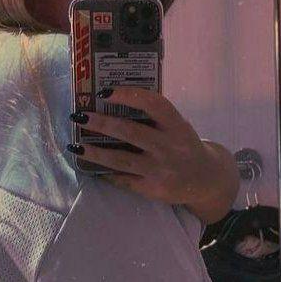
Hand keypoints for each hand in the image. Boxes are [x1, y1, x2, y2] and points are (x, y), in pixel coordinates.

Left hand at [69, 86, 217, 208]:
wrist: (205, 179)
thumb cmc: (183, 145)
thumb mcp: (178, 126)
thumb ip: (155, 116)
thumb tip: (113, 101)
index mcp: (177, 125)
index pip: (153, 104)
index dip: (128, 95)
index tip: (104, 92)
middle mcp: (169, 146)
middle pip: (130, 132)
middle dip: (101, 123)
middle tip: (79, 116)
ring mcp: (160, 170)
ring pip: (120, 159)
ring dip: (94, 153)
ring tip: (75, 146)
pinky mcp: (153, 189)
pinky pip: (123, 180)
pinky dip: (106, 172)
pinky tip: (91, 166)